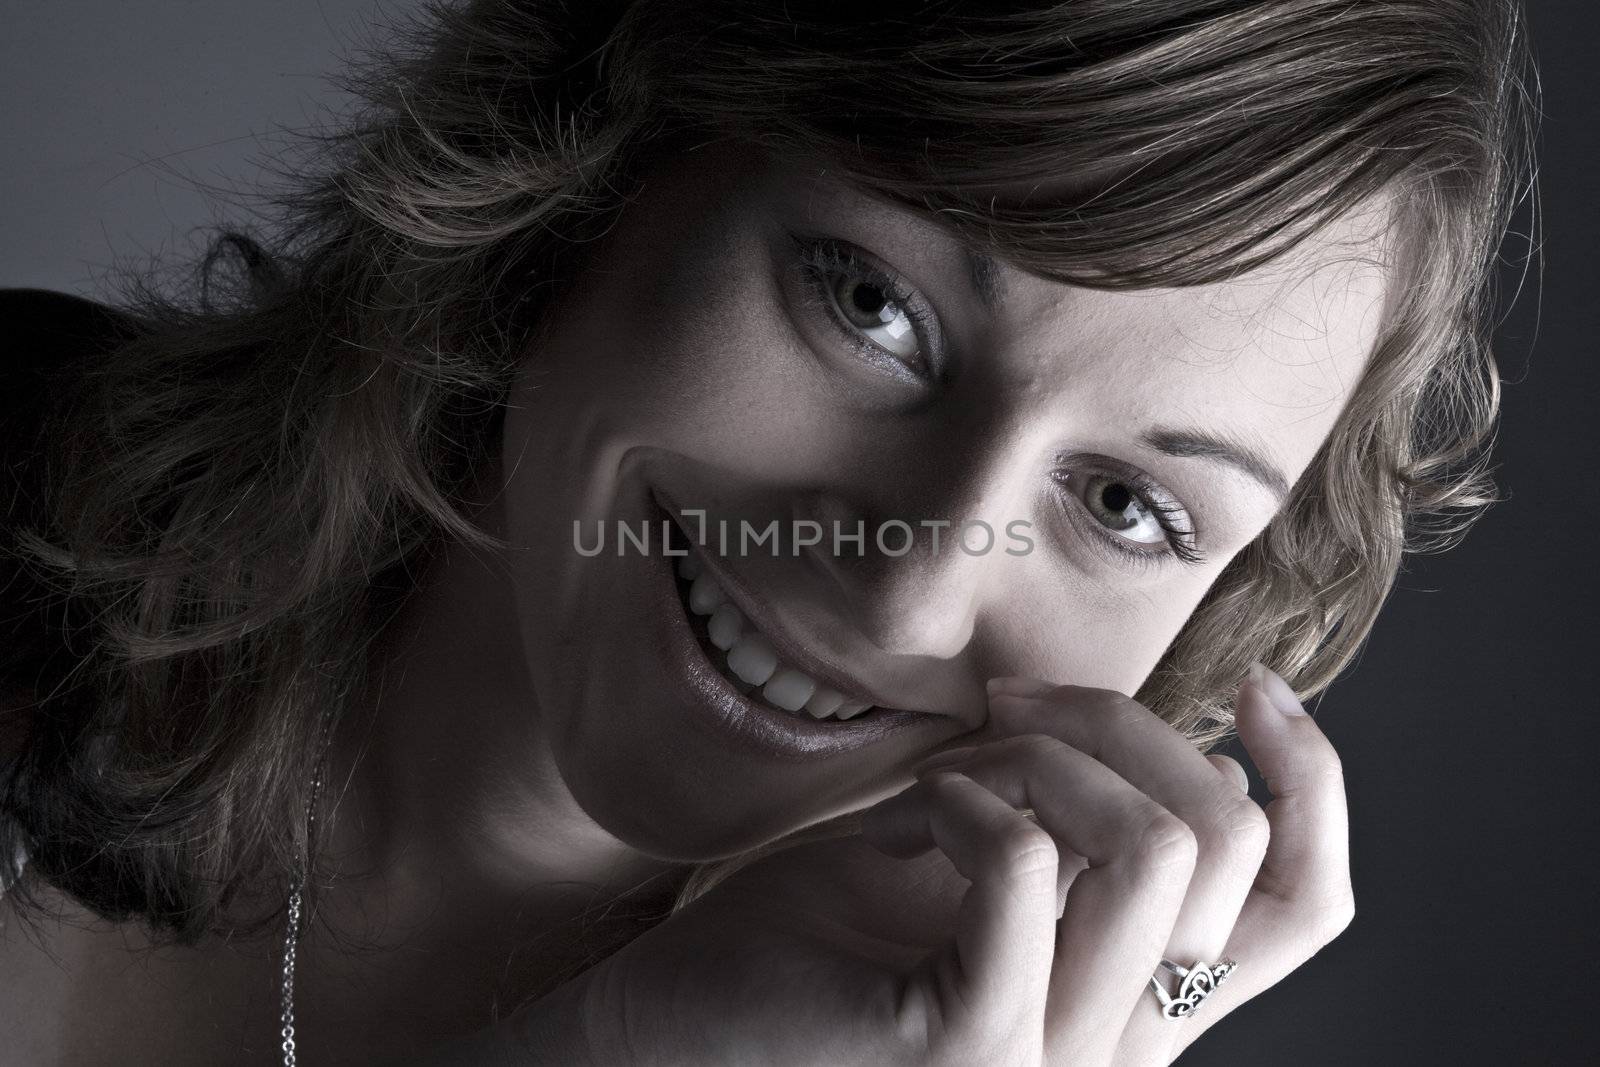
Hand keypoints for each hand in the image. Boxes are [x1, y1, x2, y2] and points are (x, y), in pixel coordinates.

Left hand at [478, 664, 1351, 1064]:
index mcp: (1132, 998)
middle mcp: (1118, 1047)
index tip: (1253, 683)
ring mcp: (1051, 1059)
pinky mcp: (967, 1046)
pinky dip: (968, 794)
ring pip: (1153, 852)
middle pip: (1232, 845)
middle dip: (1130, 724)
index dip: (1314, 783)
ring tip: (958, 759)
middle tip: (1016, 702)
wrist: (670, 1032)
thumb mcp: (965, 855)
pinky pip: (1020, 865)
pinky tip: (912, 807)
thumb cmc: (806, 939)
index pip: (1301, 905)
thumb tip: (1144, 721)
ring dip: (1053, 754)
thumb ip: (1067, 815)